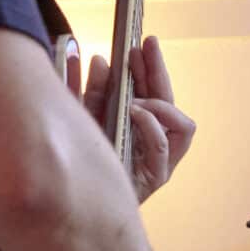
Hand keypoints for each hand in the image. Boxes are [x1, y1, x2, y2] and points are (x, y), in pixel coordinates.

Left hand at [67, 34, 196, 202]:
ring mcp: (158, 161)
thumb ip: (89, 91)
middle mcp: (153, 142)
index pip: (152, 91)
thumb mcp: (82, 119)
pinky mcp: (155, 177)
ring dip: (161, 104)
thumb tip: (98, 60)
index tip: (142, 43)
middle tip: (146, 47)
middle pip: (168, 101)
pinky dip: (153, 126)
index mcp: (137, 126)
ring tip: (136, 96)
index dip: (150, 66)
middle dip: (158, 72)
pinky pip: (165, 147)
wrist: (68, 207)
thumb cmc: (78, 166)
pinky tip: (135, 113)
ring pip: (181, 125)